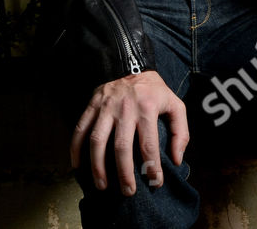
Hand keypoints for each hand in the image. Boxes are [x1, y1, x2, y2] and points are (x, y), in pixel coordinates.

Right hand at [70, 69, 187, 196]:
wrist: (130, 64)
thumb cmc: (154, 92)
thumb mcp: (176, 105)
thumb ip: (181, 133)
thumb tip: (177, 160)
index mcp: (147, 108)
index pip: (149, 144)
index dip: (152, 167)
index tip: (155, 183)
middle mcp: (124, 108)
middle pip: (121, 146)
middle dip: (124, 173)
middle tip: (127, 192)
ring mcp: (105, 107)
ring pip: (97, 140)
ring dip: (97, 166)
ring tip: (101, 186)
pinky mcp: (92, 105)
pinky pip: (80, 128)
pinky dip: (76, 148)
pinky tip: (77, 167)